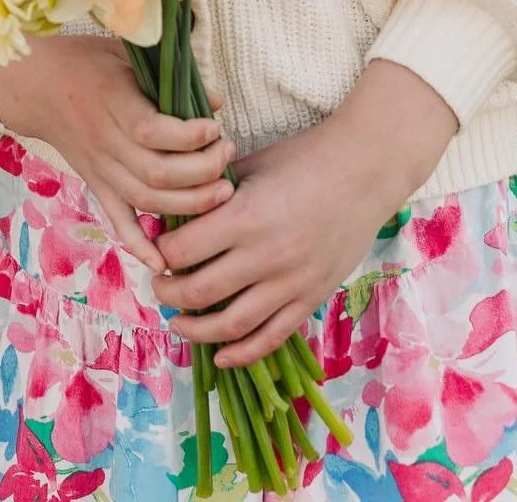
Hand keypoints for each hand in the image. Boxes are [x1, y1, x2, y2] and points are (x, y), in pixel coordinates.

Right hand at [0, 34, 234, 270]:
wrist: (37, 86)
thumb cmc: (87, 62)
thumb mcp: (127, 54)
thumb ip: (169, 78)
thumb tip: (216, 102)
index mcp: (113, 104)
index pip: (153, 132)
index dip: (190, 136)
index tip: (214, 127)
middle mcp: (106, 142)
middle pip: (157, 172)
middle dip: (202, 171)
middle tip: (228, 154)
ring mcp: (100, 169)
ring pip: (146, 200)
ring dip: (189, 204)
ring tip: (222, 192)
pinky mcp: (96, 185)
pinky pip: (117, 221)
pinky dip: (139, 245)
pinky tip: (164, 262)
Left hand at [151, 61, 456, 367]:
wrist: (363, 173)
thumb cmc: (300, 160)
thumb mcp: (248, 167)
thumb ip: (210, 192)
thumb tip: (167, 214)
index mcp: (244, 217)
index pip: (183, 250)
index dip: (160, 253)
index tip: (153, 250)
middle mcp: (265, 256)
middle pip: (199, 291)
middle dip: (168, 294)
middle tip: (158, 287)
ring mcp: (291, 283)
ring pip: (231, 325)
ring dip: (196, 329)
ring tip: (178, 323)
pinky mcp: (311, 298)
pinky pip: (271, 337)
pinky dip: (242, 352)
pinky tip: (221, 355)